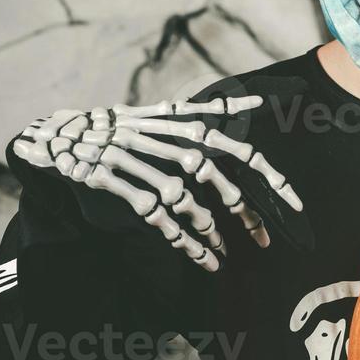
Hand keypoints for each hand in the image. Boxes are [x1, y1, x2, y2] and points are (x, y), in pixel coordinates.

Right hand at [12, 95, 301, 271]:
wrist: (63, 132)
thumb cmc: (125, 125)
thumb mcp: (168, 112)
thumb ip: (213, 110)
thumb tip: (259, 100)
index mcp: (183, 123)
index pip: (238, 147)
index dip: (270, 176)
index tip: (296, 205)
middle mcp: (166, 139)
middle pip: (218, 179)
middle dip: (246, 215)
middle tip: (264, 244)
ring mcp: (140, 161)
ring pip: (188, 203)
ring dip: (210, 233)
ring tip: (223, 256)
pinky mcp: (117, 182)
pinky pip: (159, 218)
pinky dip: (183, 241)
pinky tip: (199, 259)